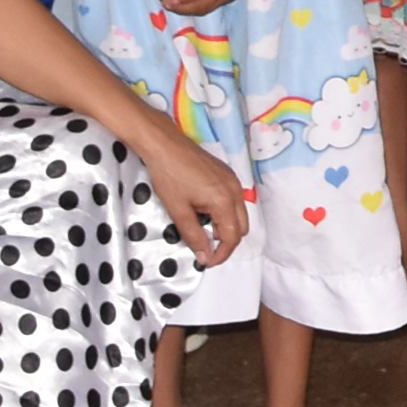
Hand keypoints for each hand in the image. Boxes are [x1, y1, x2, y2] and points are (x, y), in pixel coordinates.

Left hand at [132, 124, 247, 264]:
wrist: (165, 145)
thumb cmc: (169, 176)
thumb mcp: (179, 211)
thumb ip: (194, 236)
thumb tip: (205, 256)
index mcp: (224, 201)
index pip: (232, 237)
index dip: (221, 254)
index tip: (207, 261)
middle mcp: (234, 190)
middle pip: (242, 227)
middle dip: (227, 242)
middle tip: (206, 249)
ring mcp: (232, 180)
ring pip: (240, 214)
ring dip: (226, 227)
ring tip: (204, 231)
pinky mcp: (227, 174)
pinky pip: (234, 200)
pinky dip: (225, 213)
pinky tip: (205, 212)